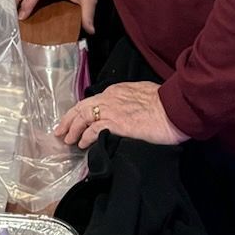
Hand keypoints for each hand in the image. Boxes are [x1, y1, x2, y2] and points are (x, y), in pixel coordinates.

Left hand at [56, 82, 184, 148]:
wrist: (173, 109)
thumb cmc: (164, 103)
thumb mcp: (143, 95)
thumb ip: (131, 100)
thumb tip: (127, 109)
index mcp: (116, 90)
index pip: (92, 101)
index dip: (80, 111)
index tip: (74, 120)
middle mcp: (109, 97)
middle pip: (81, 107)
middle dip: (68, 120)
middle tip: (60, 131)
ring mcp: (111, 110)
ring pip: (83, 117)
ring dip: (73, 129)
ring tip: (68, 140)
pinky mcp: (114, 124)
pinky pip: (92, 130)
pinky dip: (85, 137)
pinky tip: (82, 144)